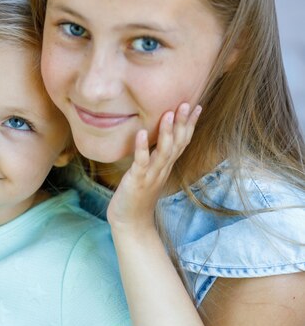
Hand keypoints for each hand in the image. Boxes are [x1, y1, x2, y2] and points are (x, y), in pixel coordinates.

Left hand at [107, 103, 200, 232]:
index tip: (196, 106)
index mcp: (165, 166)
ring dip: (166, 132)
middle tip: (186, 103)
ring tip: (167, 113)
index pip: (182, 142)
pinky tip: (141, 133)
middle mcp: (162, 169)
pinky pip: (141, 162)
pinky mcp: (137, 181)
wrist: (130, 222)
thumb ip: (154, 157)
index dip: (189, 124)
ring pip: (163, 152)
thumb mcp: (149, 172)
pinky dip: (141, 147)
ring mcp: (151, 175)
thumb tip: (153, 137)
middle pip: (177, 144)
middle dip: (182, 123)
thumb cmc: (137, 195)